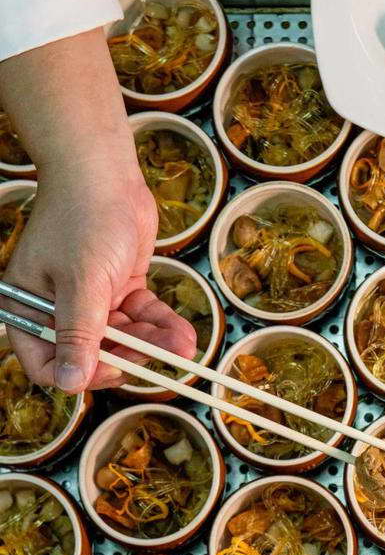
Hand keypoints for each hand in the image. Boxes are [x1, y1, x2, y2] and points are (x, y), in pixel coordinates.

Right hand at [5, 165, 196, 391]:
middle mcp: (57, 309)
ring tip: (184, 347)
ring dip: (153, 344)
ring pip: (123, 338)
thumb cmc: (82, 218)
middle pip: (93, 355)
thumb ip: (79, 334)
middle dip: (129, 357)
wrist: (106, 171)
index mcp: (29, 309)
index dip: (81, 374)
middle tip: (159, 360)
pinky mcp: (118, 288)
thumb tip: (71, 383)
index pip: (48, 364)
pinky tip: (184, 335)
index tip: (115, 369)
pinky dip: (162, 326)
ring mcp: (89, 300)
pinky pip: (140, 318)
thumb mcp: (82, 282)